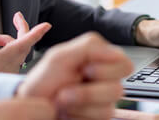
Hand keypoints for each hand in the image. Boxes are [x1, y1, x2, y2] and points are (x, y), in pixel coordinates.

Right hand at [0, 13, 51, 72]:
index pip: (21, 46)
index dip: (34, 34)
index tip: (46, 25)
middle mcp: (5, 70)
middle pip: (24, 46)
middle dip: (21, 29)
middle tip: (17, 16)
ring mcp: (7, 74)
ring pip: (19, 52)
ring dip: (10, 40)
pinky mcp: (6, 76)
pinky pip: (15, 60)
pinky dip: (9, 49)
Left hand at [17, 32, 133, 119]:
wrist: (34, 104)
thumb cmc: (44, 80)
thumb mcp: (60, 56)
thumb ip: (88, 46)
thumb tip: (114, 51)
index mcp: (100, 60)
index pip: (124, 64)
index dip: (106, 68)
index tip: (85, 69)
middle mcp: (106, 81)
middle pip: (118, 89)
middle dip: (88, 92)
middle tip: (67, 89)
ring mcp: (103, 101)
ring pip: (109, 106)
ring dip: (80, 104)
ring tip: (62, 100)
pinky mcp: (98, 116)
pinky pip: (100, 118)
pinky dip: (79, 115)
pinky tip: (68, 111)